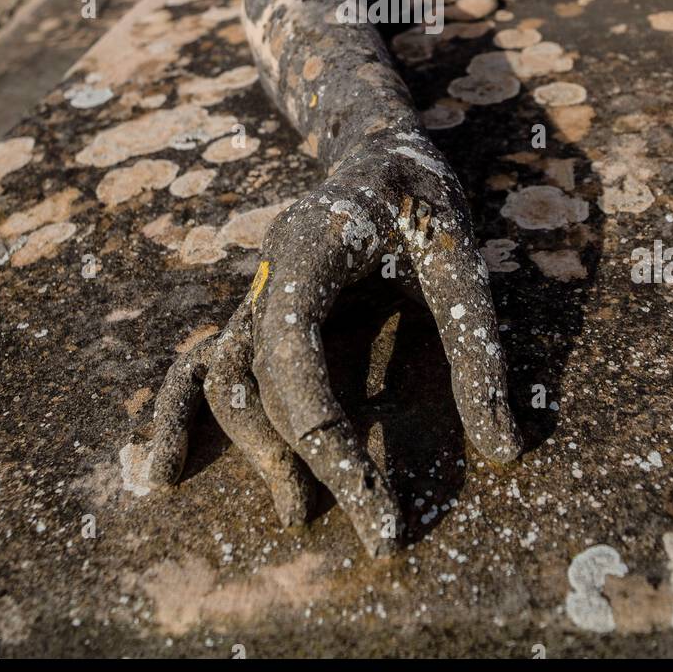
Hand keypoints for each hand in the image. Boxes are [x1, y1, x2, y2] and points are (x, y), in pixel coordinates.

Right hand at [146, 128, 521, 555]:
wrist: (382, 148)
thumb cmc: (424, 199)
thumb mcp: (461, 263)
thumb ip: (477, 352)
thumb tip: (504, 452)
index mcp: (311, 250)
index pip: (294, 362)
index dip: (328, 441)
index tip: (373, 508)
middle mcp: (269, 274)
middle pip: (253, 380)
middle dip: (296, 459)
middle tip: (362, 523)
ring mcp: (257, 292)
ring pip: (221, 376)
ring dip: (248, 446)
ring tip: (292, 510)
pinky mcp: (260, 310)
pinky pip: (205, 363)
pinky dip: (180, 413)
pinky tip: (168, 469)